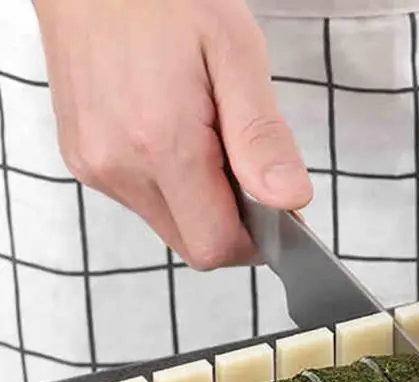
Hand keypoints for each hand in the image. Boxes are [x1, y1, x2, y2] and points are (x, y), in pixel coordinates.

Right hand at [33, 0, 312, 269]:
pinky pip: (142, 200)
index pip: (215, 245)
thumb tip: (289, 199)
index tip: (276, 210)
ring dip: (200, 203)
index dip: (255, 240)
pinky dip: (171, 185)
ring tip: (205, 137)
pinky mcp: (83, 158)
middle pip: (192, 245)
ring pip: (169, 225)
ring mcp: (95, 166)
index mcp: (161, 145)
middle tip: (243, 166)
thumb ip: (262, 137)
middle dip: (230, 223)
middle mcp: (118, 166)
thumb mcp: (236, 53)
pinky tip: (175, 136)